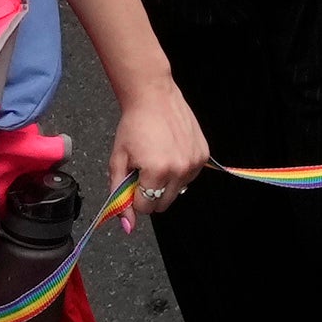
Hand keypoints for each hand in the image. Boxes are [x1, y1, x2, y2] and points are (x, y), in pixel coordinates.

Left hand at [105, 77, 211, 222]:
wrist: (153, 96)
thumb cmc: (133, 125)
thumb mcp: (118, 160)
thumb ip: (119, 194)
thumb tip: (127, 225)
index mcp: (156, 171)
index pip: (144, 208)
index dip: (133, 196)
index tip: (131, 181)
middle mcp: (179, 169)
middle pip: (162, 205)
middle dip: (149, 193)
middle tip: (142, 171)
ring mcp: (194, 163)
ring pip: (176, 192)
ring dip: (165, 183)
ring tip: (157, 159)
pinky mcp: (203, 156)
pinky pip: (189, 178)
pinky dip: (178, 172)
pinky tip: (170, 153)